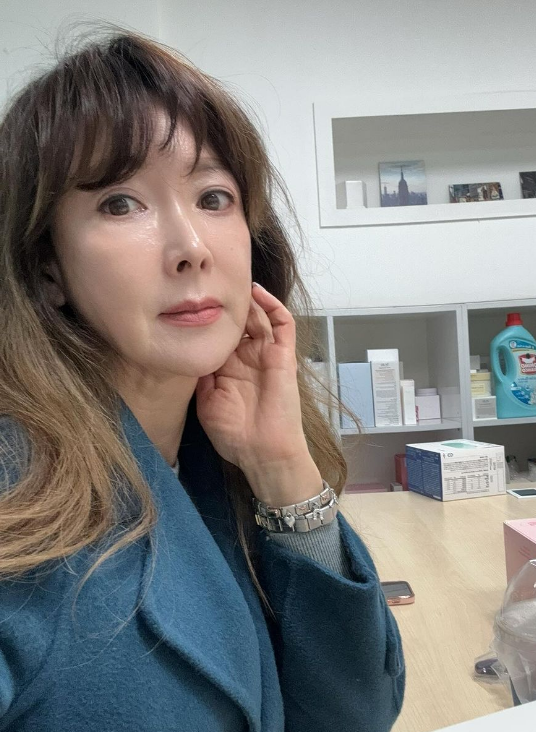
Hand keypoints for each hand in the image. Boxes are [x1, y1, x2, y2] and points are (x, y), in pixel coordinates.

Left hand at [196, 283, 321, 504]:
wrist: (262, 452)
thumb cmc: (234, 434)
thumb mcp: (206, 402)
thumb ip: (200, 375)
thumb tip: (190, 350)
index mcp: (228, 368)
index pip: (219, 335)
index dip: (207, 318)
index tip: (188, 300)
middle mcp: (247, 357)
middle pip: (238, 321)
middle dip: (226, 303)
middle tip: (209, 284)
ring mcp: (266, 354)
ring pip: (258, 317)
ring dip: (247, 300)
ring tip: (231, 281)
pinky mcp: (284, 355)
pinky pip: (283, 323)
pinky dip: (272, 304)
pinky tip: (256, 291)